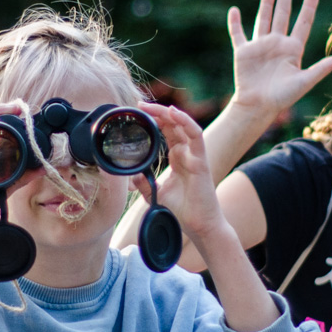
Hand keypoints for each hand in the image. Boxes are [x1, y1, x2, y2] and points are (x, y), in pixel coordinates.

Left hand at [131, 103, 227, 241]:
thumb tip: (130, 176)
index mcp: (178, 158)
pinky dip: (185, 122)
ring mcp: (195, 155)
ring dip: (168, 113)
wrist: (199, 226)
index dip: (155, 120)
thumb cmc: (183, 210)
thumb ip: (144, 183)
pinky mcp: (201, 161)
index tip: (137, 113)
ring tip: (152, 106)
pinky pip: (196, 136)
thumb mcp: (157, 193)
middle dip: (158, 112)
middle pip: (174, 125)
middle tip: (140, 105)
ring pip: (184, 125)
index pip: (167, 132)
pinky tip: (173, 113)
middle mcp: (187, 154)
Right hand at [227, 0, 331, 119]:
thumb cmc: (282, 98)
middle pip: (283, 14)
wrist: (258, 107)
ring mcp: (260, 46)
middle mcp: (277, 44)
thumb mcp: (304, 82)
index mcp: (293, 49)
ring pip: (264, 19)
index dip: (308, 6)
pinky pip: (238, 34)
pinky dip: (235, 23)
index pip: (303, 22)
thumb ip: (320, 69)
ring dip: (266, 3)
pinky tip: (234, 10)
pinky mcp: (243, 52)